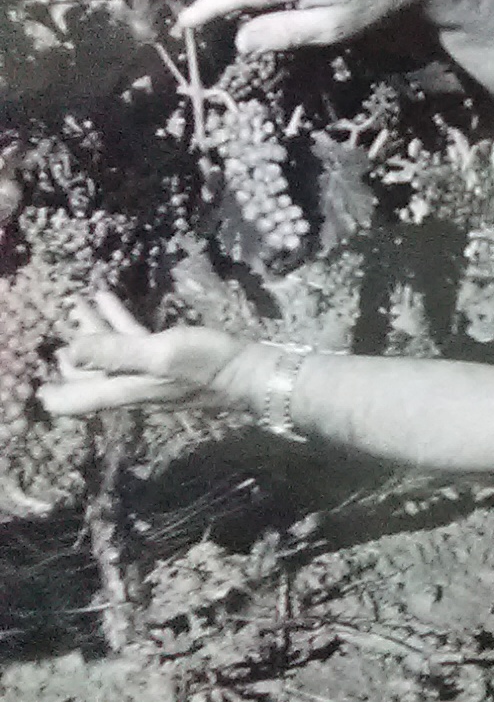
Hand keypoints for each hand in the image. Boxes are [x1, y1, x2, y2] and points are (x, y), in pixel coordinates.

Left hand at [39, 292, 245, 417]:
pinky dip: (115, 322)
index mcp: (124, 390)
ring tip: (75, 304)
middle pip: (87, 376)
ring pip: (108, 356)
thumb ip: (113, 352)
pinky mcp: (166, 358)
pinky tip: (107, 300)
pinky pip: (131, 341)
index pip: (76, 402)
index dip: (52, 395)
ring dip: (89, 332)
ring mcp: (148, 373)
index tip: (33, 387)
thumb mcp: (158, 354)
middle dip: (68, 355)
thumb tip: (67, 353)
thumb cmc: (207, 365)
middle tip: (54, 327)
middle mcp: (131, 386)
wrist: (251, 372)